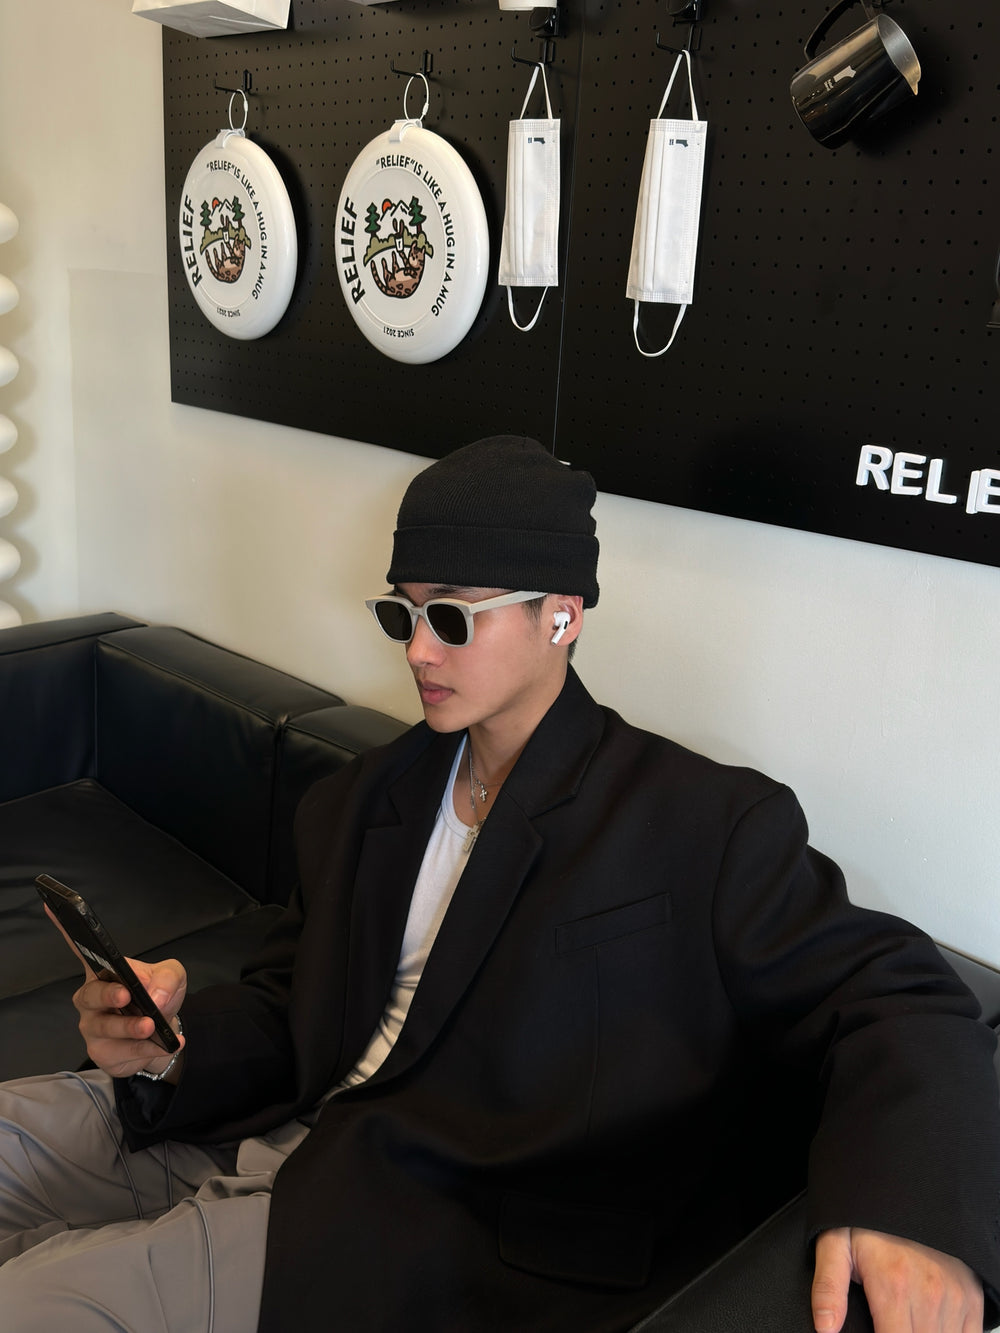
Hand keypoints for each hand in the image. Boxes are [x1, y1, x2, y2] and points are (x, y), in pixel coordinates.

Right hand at [48, 901, 188, 1081]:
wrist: (164, 1033)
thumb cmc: (159, 996)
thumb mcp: (171, 977)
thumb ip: (166, 978)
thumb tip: (154, 995)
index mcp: (104, 972)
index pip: (82, 950)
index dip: (65, 930)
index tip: (53, 906)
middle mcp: (91, 999)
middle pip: (89, 995)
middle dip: (106, 995)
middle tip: (126, 996)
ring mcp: (93, 1027)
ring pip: (104, 1028)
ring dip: (129, 1028)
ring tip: (151, 1026)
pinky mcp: (103, 1052)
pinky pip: (121, 1052)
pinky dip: (145, 1050)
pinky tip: (164, 1044)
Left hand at [812, 1226, 983, 1332]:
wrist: (907, 1189)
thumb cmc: (869, 1220)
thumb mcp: (835, 1244)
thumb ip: (828, 1288)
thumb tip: (825, 1327)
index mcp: (893, 1286)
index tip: (876, 1330)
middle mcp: (929, 1294)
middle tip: (886, 1321)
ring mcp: (955, 1296)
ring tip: (904, 1320)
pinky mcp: (972, 1296)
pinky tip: (929, 1324)